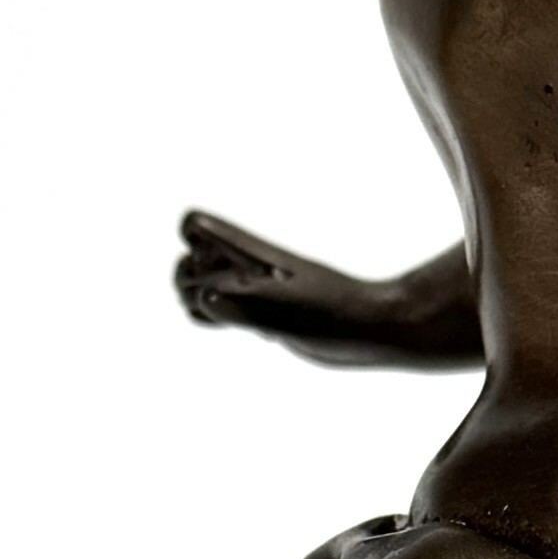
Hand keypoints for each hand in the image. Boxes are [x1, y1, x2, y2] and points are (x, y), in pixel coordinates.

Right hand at [175, 209, 351, 340]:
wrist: (370, 328)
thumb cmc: (332, 313)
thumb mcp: (285, 313)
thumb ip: (241, 308)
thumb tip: (205, 298)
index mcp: (248, 250)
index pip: (195, 226)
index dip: (192, 245)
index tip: (214, 269)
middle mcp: (243, 266)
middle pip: (188, 265)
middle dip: (190, 284)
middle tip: (229, 302)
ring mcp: (250, 290)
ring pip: (198, 291)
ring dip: (201, 307)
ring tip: (240, 320)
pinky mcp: (261, 315)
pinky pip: (220, 313)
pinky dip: (221, 321)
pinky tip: (261, 332)